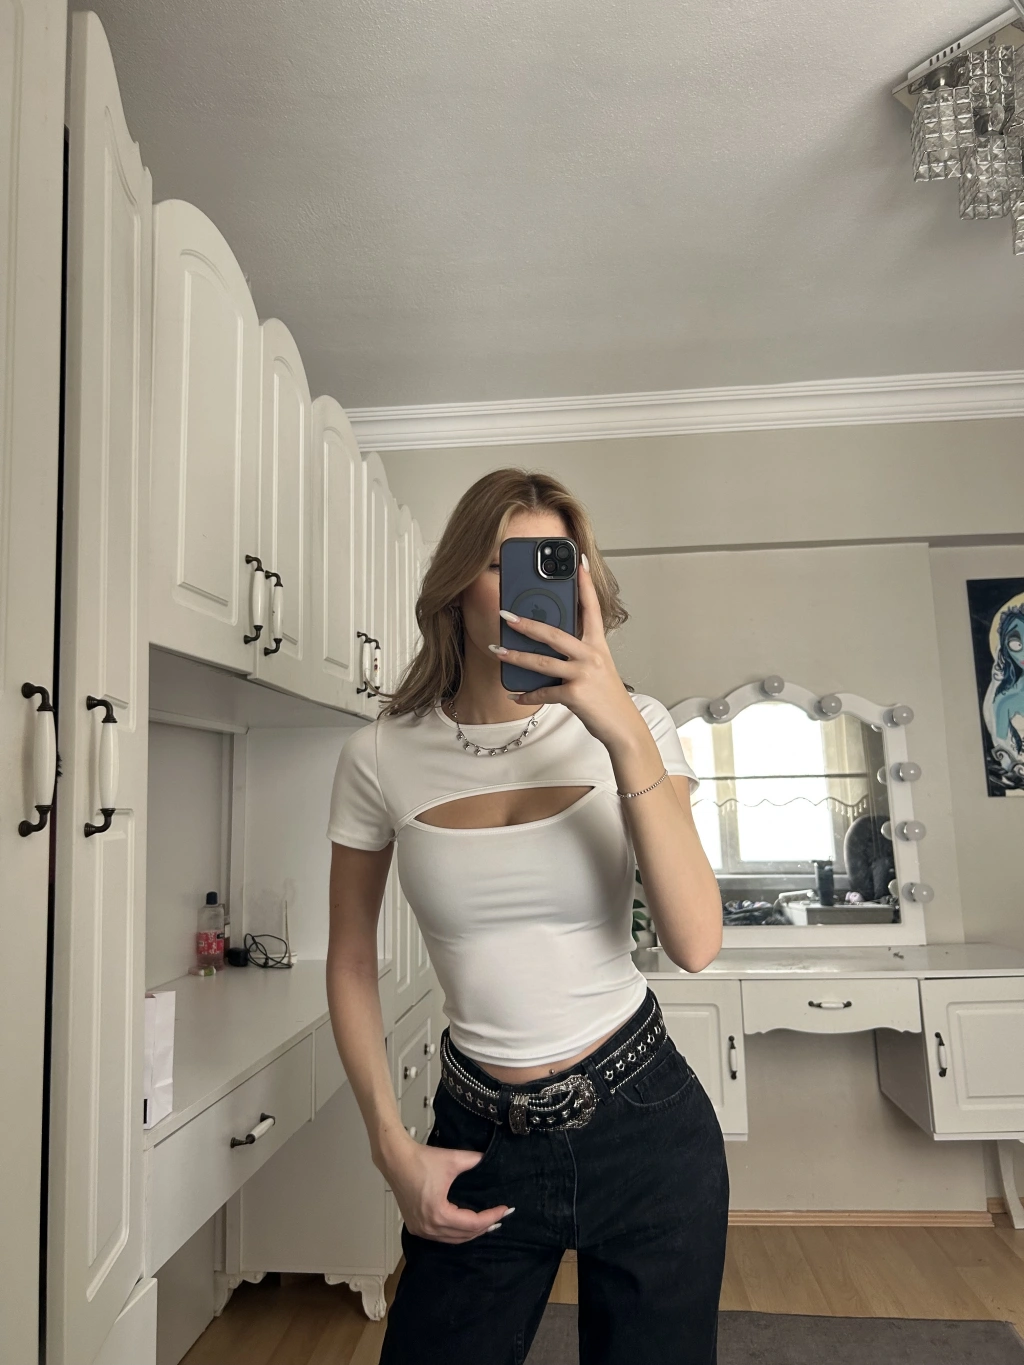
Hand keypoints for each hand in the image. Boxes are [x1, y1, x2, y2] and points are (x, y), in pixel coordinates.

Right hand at [381, 1138, 511, 1243]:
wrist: (395, 1159)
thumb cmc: (421, 1160)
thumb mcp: (453, 1159)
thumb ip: (475, 1161)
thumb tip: (489, 1159)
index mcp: (439, 1214)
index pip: (472, 1223)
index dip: (491, 1217)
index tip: (505, 1209)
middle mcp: (429, 1227)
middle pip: (464, 1235)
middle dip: (484, 1227)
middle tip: (499, 1217)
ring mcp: (420, 1229)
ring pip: (452, 1239)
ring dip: (470, 1233)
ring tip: (487, 1223)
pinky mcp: (415, 1226)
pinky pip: (440, 1237)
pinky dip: (455, 1233)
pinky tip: (464, 1226)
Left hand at [492, 554, 643, 750]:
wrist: (623, 727)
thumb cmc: (607, 697)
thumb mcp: (597, 669)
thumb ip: (576, 655)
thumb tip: (545, 649)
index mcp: (598, 645)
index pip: (591, 608)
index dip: (584, 585)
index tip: (578, 563)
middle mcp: (592, 655)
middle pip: (554, 633)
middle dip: (527, 623)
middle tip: (506, 614)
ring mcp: (584, 674)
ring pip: (542, 662)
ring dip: (516, 656)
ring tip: (498, 651)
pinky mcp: (576, 694)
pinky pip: (544, 692)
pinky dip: (527, 695)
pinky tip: (516, 695)